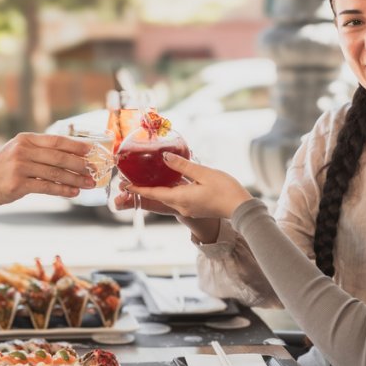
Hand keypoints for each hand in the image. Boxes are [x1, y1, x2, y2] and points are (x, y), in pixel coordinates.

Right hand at [0, 132, 94, 205]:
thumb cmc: (1, 170)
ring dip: (75, 179)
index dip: (76, 145)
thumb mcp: (17, 152)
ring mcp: (19, 167)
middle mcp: (22, 150)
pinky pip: (47, 187)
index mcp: (25, 139)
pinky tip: (74, 192)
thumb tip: (69, 156)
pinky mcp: (18, 184)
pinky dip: (63, 190)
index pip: (56, 140)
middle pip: (59, 157)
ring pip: (55, 173)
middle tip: (94, 170)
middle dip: (80, 164)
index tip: (91, 150)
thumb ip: (39, 151)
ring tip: (88, 183)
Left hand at [126, 152, 251, 218]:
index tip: (124, 184)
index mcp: (180, 198)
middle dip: (143, 189)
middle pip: (157, 197)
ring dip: (155, 191)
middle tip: (130, 181)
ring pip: (167, 198)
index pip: (153, 193)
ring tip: (145, 180)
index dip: (137, 188)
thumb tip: (165, 157)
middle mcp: (181, 206)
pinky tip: (169, 183)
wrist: (242, 208)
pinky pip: (176, 199)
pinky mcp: (195, 208)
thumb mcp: (203, 173)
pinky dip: (168, 191)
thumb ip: (182, 165)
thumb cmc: (225, 190)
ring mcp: (188, 209)